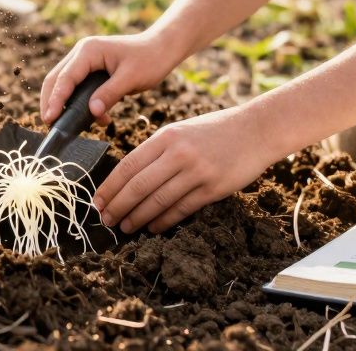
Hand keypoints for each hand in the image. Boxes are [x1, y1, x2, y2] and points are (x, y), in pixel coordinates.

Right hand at [39, 31, 179, 126]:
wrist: (161, 49)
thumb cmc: (149, 60)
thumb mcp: (131, 78)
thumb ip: (110, 94)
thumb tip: (92, 113)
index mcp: (88, 51)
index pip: (65, 78)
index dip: (55, 99)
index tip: (49, 119)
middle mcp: (82, 53)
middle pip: (56, 79)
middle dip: (52, 102)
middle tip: (51, 125)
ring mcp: (85, 60)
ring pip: (65, 84)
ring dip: (67, 104)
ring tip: (71, 126)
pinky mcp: (91, 69)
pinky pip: (78, 87)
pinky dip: (82, 104)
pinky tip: (98, 119)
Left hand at [92, 105, 278, 233]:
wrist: (257, 129)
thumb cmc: (216, 130)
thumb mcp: (182, 130)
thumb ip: (158, 150)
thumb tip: (130, 177)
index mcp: (166, 137)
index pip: (128, 165)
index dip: (110, 186)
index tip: (97, 201)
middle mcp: (178, 153)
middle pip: (138, 186)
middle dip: (118, 206)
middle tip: (105, 220)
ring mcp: (196, 171)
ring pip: (158, 201)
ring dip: (137, 217)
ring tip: (125, 227)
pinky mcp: (213, 188)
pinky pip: (181, 209)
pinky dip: (163, 221)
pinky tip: (152, 227)